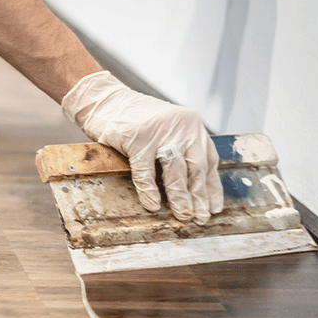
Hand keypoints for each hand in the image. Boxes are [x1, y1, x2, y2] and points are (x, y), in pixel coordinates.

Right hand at [61, 71, 223, 224]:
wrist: (104, 100)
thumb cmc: (133, 119)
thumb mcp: (165, 129)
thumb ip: (179, 149)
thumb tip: (189, 187)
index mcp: (191, 125)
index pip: (209, 160)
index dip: (211, 187)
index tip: (213, 207)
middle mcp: (182, 126)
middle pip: (196, 168)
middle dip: (199, 196)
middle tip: (200, 217)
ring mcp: (160, 131)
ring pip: (175, 171)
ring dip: (180, 197)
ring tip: (183, 215)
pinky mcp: (138, 138)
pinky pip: (146, 170)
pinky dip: (149, 190)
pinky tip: (152, 204)